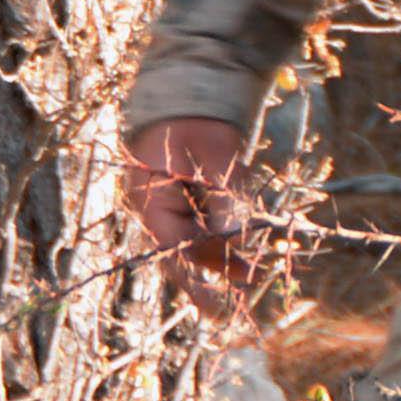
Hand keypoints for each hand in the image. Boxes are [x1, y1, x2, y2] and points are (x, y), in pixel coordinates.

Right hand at [119, 117, 264, 316]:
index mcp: (149, 198)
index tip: (216, 302)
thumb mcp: (215, 156)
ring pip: (194, 242)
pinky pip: (203, 228)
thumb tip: (236, 239)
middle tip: (245, 283)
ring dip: (221, 256)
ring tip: (251, 270)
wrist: (191, 98)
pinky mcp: (186, 203)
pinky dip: (222, 238)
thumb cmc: (197, 123)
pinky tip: (245, 243)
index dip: (195, 275)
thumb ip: (224, 196)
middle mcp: (154, 208)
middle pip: (182, 251)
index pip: (170, 247)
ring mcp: (169, 206)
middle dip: (214, 268)